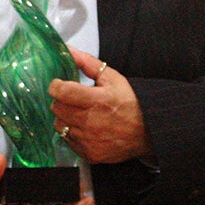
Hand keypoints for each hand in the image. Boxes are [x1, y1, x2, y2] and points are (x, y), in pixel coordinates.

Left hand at [49, 48, 152, 163]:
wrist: (148, 132)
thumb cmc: (130, 103)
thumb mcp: (112, 77)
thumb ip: (87, 63)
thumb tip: (68, 50)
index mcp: (97, 100)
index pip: (61, 92)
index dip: (56, 86)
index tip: (59, 84)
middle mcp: (91, 121)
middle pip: (56, 108)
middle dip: (61, 101)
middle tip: (72, 99)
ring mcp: (89, 140)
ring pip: (59, 125)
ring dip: (65, 117)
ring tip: (79, 113)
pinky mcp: (89, 154)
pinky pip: (67, 141)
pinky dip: (72, 133)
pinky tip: (84, 128)